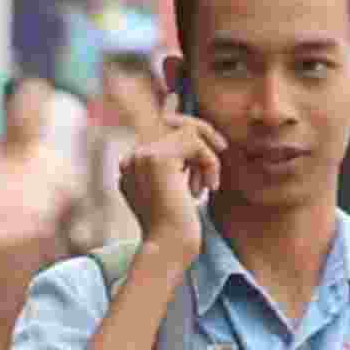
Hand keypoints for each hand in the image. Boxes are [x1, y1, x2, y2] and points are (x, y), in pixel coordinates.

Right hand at [118, 93, 226, 264]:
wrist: (169, 250)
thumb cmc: (178, 233)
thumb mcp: (181, 197)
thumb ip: (182, 171)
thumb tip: (195, 143)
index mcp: (132, 167)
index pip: (156, 129)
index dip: (172, 114)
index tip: (177, 98)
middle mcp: (132, 158)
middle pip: (175, 125)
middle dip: (202, 142)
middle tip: (218, 160)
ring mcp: (142, 155)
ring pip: (187, 131)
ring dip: (207, 159)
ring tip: (205, 188)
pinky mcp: (158, 158)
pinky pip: (195, 142)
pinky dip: (209, 163)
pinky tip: (206, 189)